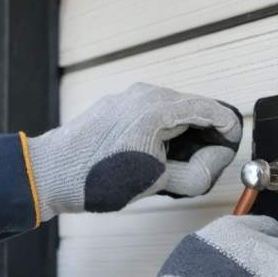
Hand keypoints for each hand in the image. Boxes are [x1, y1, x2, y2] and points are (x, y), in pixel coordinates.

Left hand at [27, 83, 241, 216]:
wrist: (49, 173)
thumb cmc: (94, 178)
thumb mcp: (155, 182)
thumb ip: (195, 173)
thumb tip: (215, 164)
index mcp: (158, 109)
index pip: (213, 110)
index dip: (228, 133)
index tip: (228, 153)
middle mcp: (145, 94)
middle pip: (196, 109)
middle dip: (207, 136)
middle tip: (205, 166)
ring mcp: (129, 97)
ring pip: (175, 111)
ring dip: (185, 135)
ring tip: (178, 165)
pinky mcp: (118, 105)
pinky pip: (154, 112)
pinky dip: (165, 131)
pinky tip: (157, 156)